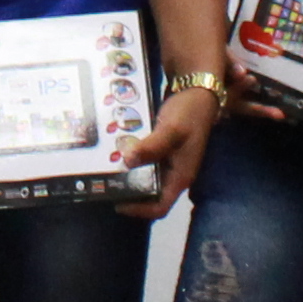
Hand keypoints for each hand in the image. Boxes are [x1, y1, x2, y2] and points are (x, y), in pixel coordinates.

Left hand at [118, 83, 223, 216]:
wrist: (196, 91)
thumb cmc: (189, 113)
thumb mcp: (171, 130)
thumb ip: (152, 146)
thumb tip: (127, 162)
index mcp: (180, 177)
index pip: (160, 207)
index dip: (139, 210)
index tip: (117, 202)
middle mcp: (174, 175)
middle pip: (150, 195)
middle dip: (129, 191)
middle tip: (106, 183)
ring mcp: (168, 163)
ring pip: (145, 177)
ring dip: (127, 174)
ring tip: (105, 168)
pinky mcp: (161, 151)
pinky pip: (144, 162)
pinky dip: (131, 160)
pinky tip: (115, 152)